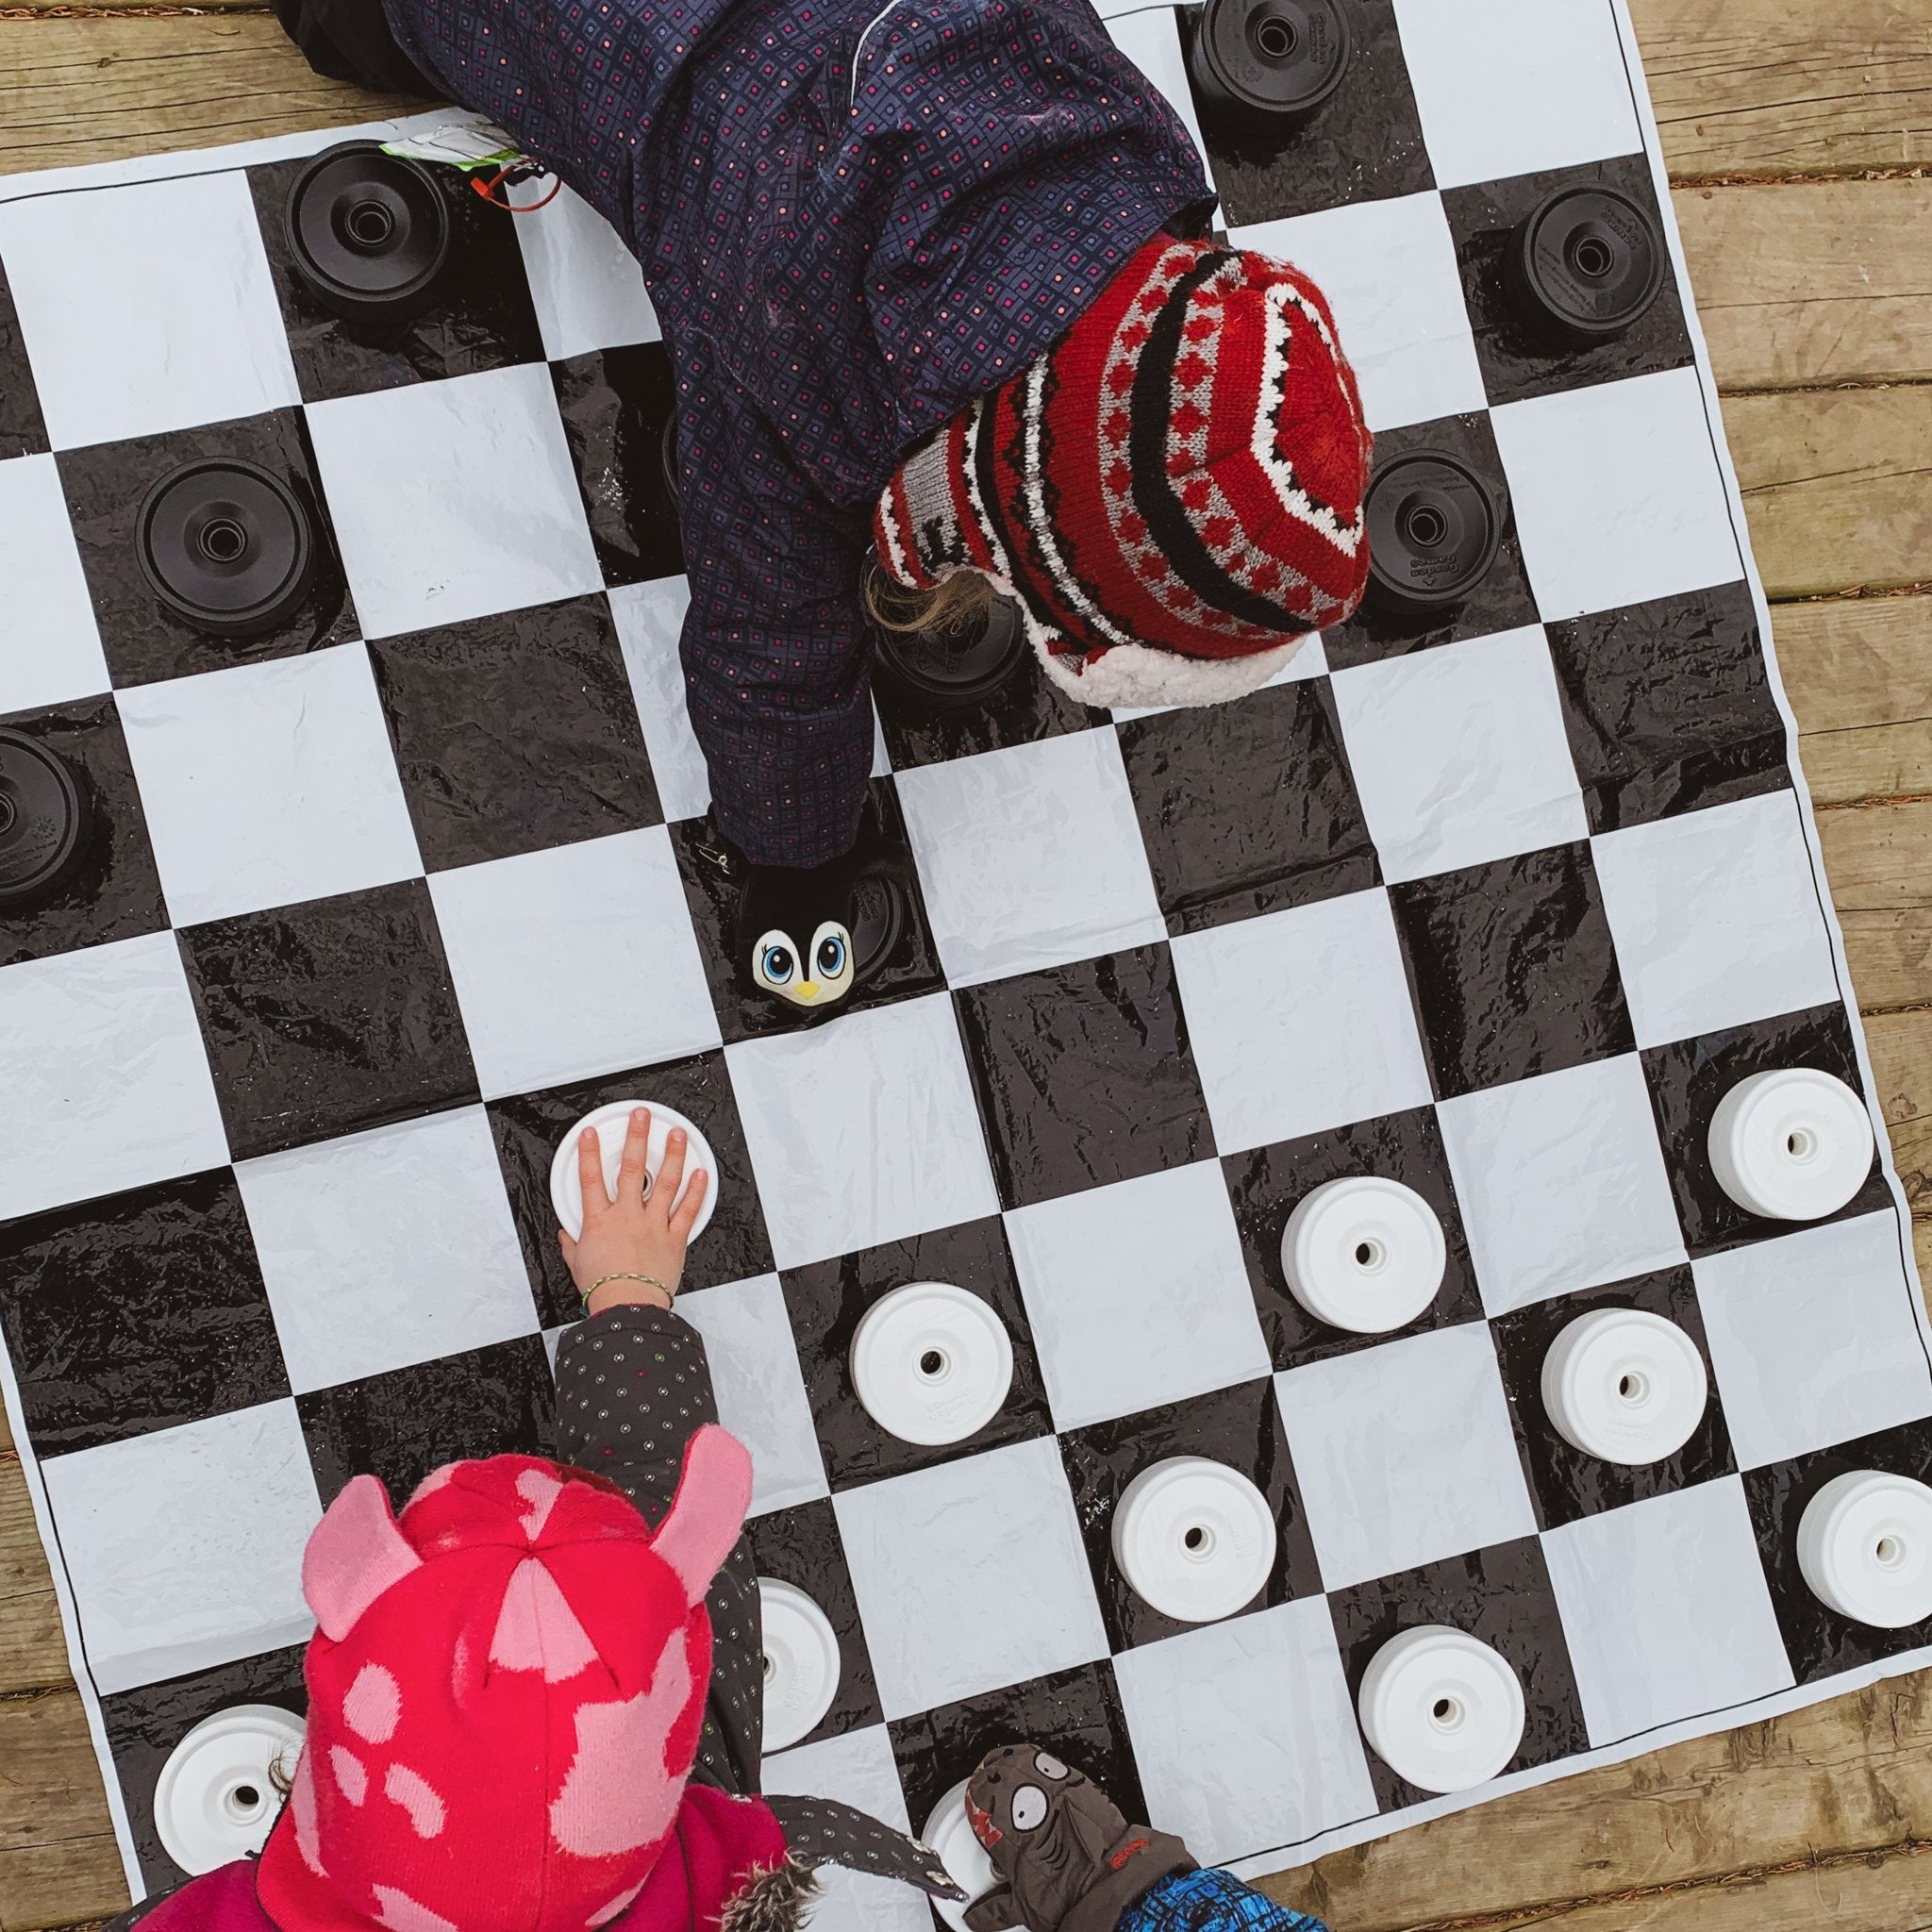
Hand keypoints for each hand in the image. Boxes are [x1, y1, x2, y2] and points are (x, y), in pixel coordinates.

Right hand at [559, 1107, 709, 1315]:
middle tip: (641, 1116)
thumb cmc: (604, 1288)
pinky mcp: (674, 1238)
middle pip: (630, 1168)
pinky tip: (701, 1173)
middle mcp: (628, 1216)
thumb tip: (566, 1235)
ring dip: (672, 1155)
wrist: (628, 1306)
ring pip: (665, 1182)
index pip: (590, 1179)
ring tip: (677, 1135)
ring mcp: (653, 1224)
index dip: (588, 1153)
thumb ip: (572, 1244)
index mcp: (600, 1221)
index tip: (590, 1133)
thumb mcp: (577, 1263)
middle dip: (636, 1137)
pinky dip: (696, 1191)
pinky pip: (688, 1210)